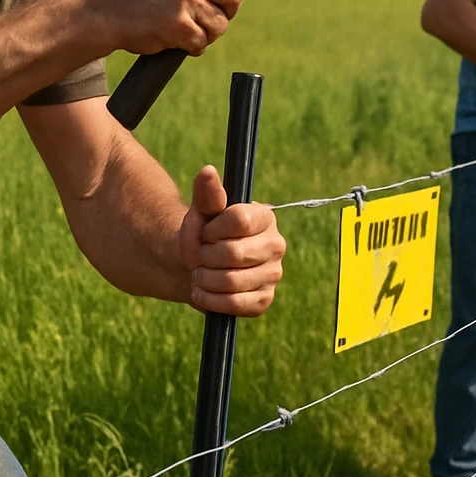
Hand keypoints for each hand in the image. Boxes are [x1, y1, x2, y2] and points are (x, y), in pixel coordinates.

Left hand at [178, 165, 284, 317]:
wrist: (199, 265)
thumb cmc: (204, 234)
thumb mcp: (202, 211)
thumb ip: (206, 193)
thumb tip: (208, 171)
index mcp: (265, 217)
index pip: (239, 221)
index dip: (213, 229)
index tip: (206, 232)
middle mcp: (276, 245)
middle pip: (233, 253)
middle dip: (206, 256)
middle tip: (201, 256)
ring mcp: (273, 275)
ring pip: (231, 281)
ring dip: (204, 279)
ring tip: (199, 274)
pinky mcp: (264, 300)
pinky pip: (235, 305)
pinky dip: (211, 300)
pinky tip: (204, 291)